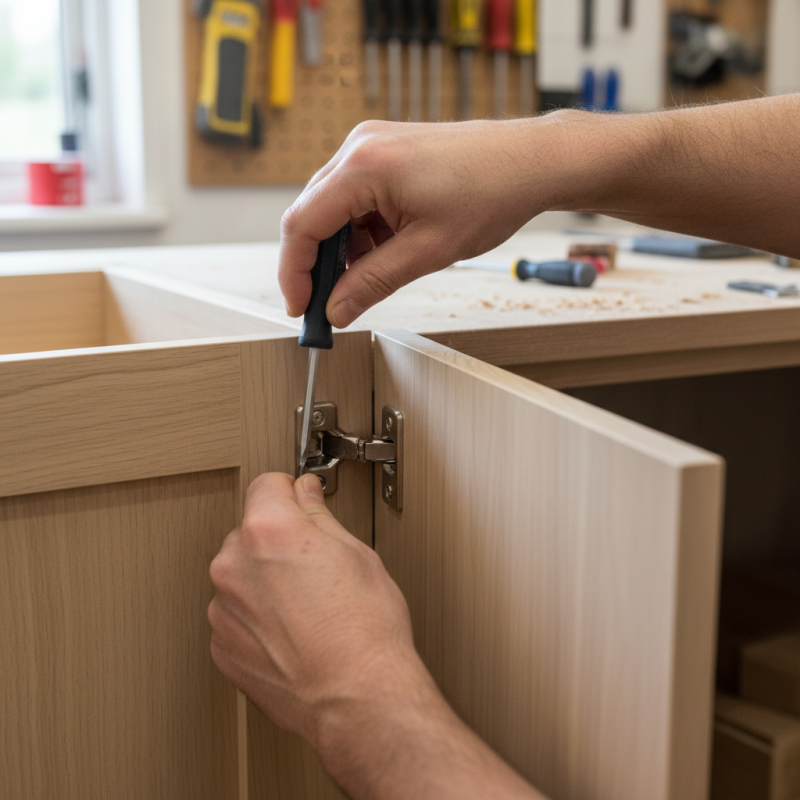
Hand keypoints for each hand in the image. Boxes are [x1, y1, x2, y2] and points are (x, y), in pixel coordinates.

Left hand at [207, 472, 426, 751]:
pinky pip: (236, 616)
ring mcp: (223, 609)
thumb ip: (319, 516)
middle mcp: (234, 565)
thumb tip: (306, 495)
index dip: (291, 492)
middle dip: (278, 541)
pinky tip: (294, 632)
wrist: (357, 697)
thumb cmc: (366, 630)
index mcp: (268, 530)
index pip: (267, 485)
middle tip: (316, 566)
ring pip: (242, 576)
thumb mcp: (356, 553)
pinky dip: (258, 619)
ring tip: (309, 607)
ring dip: (266, 582)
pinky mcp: (222, 646)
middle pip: (251, 532)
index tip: (302, 501)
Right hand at [278, 118, 568, 327]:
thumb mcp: (427, 251)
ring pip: (332, 208)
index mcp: (364, 166)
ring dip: (342, 249)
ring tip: (368, 279)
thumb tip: (337, 310)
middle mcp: (359, 147)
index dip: (295, 274)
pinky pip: (355, 196)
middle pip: (311, 214)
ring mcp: (371, 145)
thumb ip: (373, 283)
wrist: (530, 162)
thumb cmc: (491, 194)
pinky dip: (361, 230)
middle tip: (330, 304)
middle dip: (317, 265)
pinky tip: (383, 251)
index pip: (302, 225)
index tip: (302, 308)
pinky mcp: (385, 151)